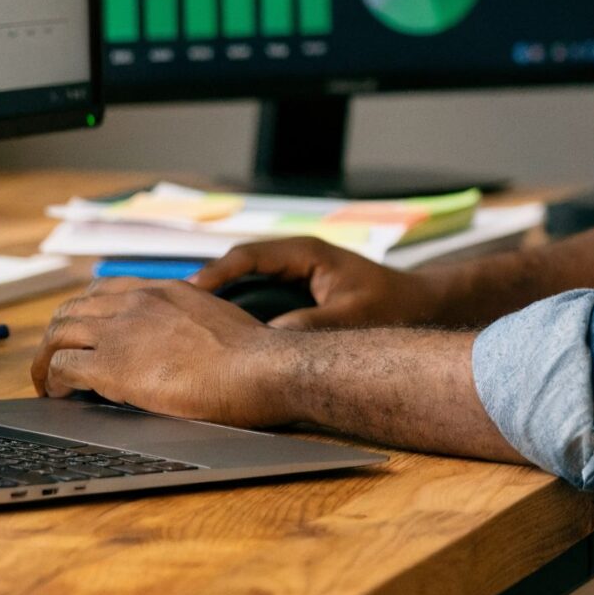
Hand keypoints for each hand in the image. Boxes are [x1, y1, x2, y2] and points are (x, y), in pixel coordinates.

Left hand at [31, 278, 298, 426]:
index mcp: (164, 290)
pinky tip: (57, 395)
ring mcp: (121, 331)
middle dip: (57, 335)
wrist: (260, 368)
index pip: (104, 290)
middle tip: (56, 361)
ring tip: (47, 383)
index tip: (83, 334)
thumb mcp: (219, 320)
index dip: (85, 314)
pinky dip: (52, 381)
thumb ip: (191, 322)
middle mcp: (137, 301)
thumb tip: (188, 342)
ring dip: (46, 359)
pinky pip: (62, 366)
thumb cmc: (254, 356)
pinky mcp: (112, 365)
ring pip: (58, 334)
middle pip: (72, 309)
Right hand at [189, 237, 448, 329]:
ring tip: (187, 321)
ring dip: (220, 299)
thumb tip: (268, 342)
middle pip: (238, 266)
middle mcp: (296, 257)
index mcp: (306, 252)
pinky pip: (258, 294)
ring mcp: (295, 272)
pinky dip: (238, 309)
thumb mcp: (350, 318)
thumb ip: (310, 327)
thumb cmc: (393, 306)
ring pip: (245, 281)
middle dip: (208, 286)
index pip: (248, 255)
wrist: (420, 305)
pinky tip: (221, 333)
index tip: (190, 292)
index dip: (217, 274)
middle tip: (174, 308)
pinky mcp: (297, 290)